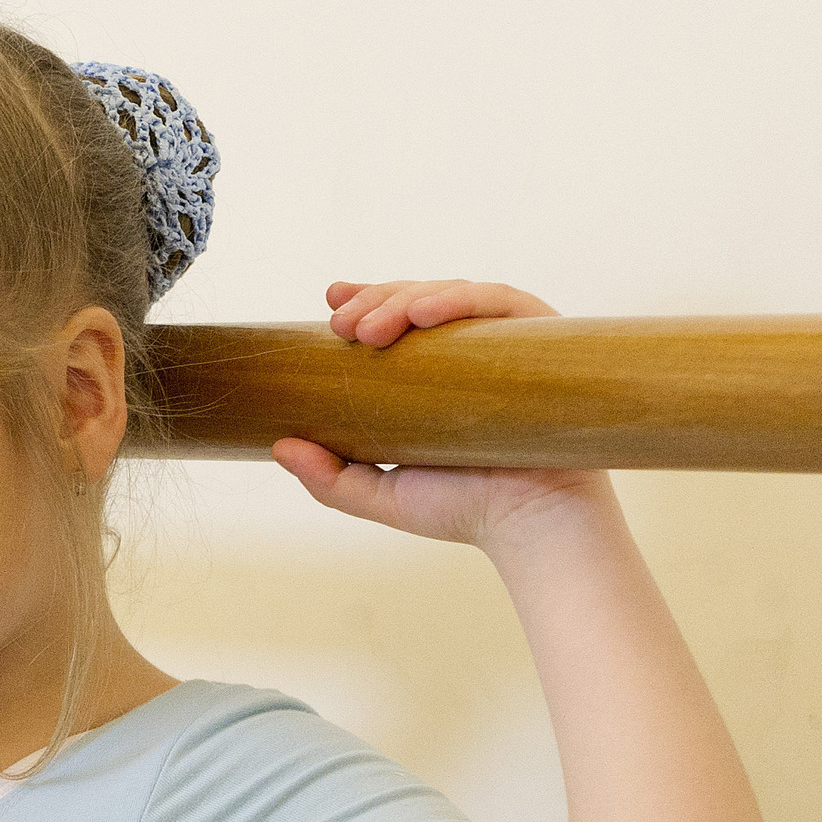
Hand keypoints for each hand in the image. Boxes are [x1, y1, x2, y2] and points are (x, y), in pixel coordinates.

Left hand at [274, 278, 607, 550]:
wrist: (532, 527)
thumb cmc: (465, 511)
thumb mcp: (381, 495)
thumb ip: (329, 478)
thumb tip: (278, 446)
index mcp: (439, 374)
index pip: (399, 320)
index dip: (366, 301)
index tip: (331, 304)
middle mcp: (474, 351)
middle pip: (418, 300)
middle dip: (375, 303)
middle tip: (342, 327)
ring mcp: (508, 343)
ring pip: (451, 295)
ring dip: (405, 300)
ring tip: (371, 328)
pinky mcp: (543, 338)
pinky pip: (498, 303)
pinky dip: (459, 300)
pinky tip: (423, 314)